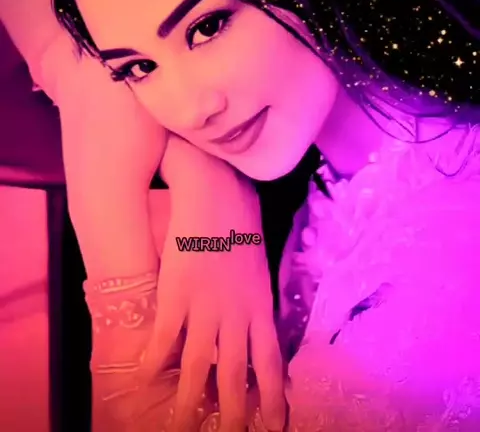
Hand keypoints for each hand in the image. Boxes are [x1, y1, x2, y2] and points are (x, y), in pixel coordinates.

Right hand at [142, 153, 285, 431]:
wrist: (217, 193)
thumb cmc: (240, 224)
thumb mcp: (258, 267)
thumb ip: (255, 301)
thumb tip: (256, 329)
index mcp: (259, 307)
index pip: (270, 365)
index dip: (273, 399)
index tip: (276, 426)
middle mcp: (236, 314)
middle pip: (236, 376)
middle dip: (235, 415)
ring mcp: (206, 305)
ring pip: (199, 366)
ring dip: (188, 402)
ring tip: (179, 428)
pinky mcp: (177, 292)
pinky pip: (164, 337)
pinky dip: (153, 362)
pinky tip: (144, 380)